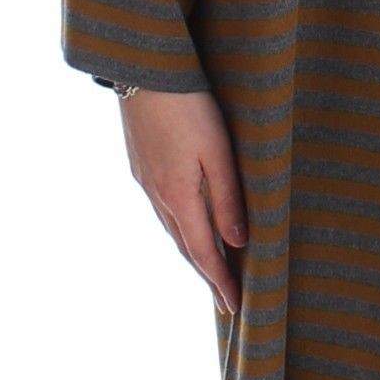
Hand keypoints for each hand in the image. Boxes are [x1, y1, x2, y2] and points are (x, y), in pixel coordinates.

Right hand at [119, 90, 247, 315]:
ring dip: (192, 253)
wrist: (145, 72)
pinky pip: (163, 210)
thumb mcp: (218, 150)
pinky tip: (188, 226)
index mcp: (178, 196)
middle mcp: (157, 195)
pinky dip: (180, 228)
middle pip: (186, 247)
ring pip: (172, 229)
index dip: (220, 280)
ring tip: (211, 270)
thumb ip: (228, 197)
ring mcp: (145, 181)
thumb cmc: (189, 106)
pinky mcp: (141, 166)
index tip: (235, 306)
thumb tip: (238, 242)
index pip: (204, 252)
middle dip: (207, 274)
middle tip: (226, 300)